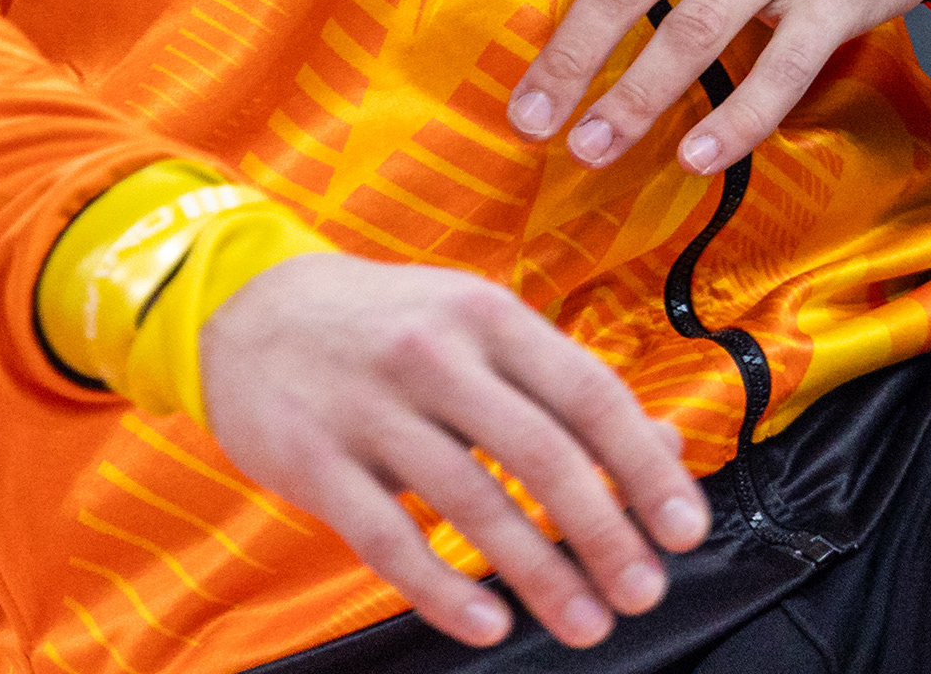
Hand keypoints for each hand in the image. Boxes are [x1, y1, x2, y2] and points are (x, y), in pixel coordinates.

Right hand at [200, 252, 709, 650]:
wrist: (245, 308)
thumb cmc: (388, 325)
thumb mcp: (479, 329)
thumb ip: (564, 386)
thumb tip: (662, 447)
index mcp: (489, 316)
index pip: (588, 392)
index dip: (642, 467)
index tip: (685, 529)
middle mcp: (435, 354)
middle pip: (539, 452)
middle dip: (602, 531)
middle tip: (642, 591)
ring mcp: (371, 407)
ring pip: (471, 502)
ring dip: (537, 572)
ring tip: (585, 622)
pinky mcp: (314, 460)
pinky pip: (388, 537)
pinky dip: (443, 587)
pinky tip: (489, 623)